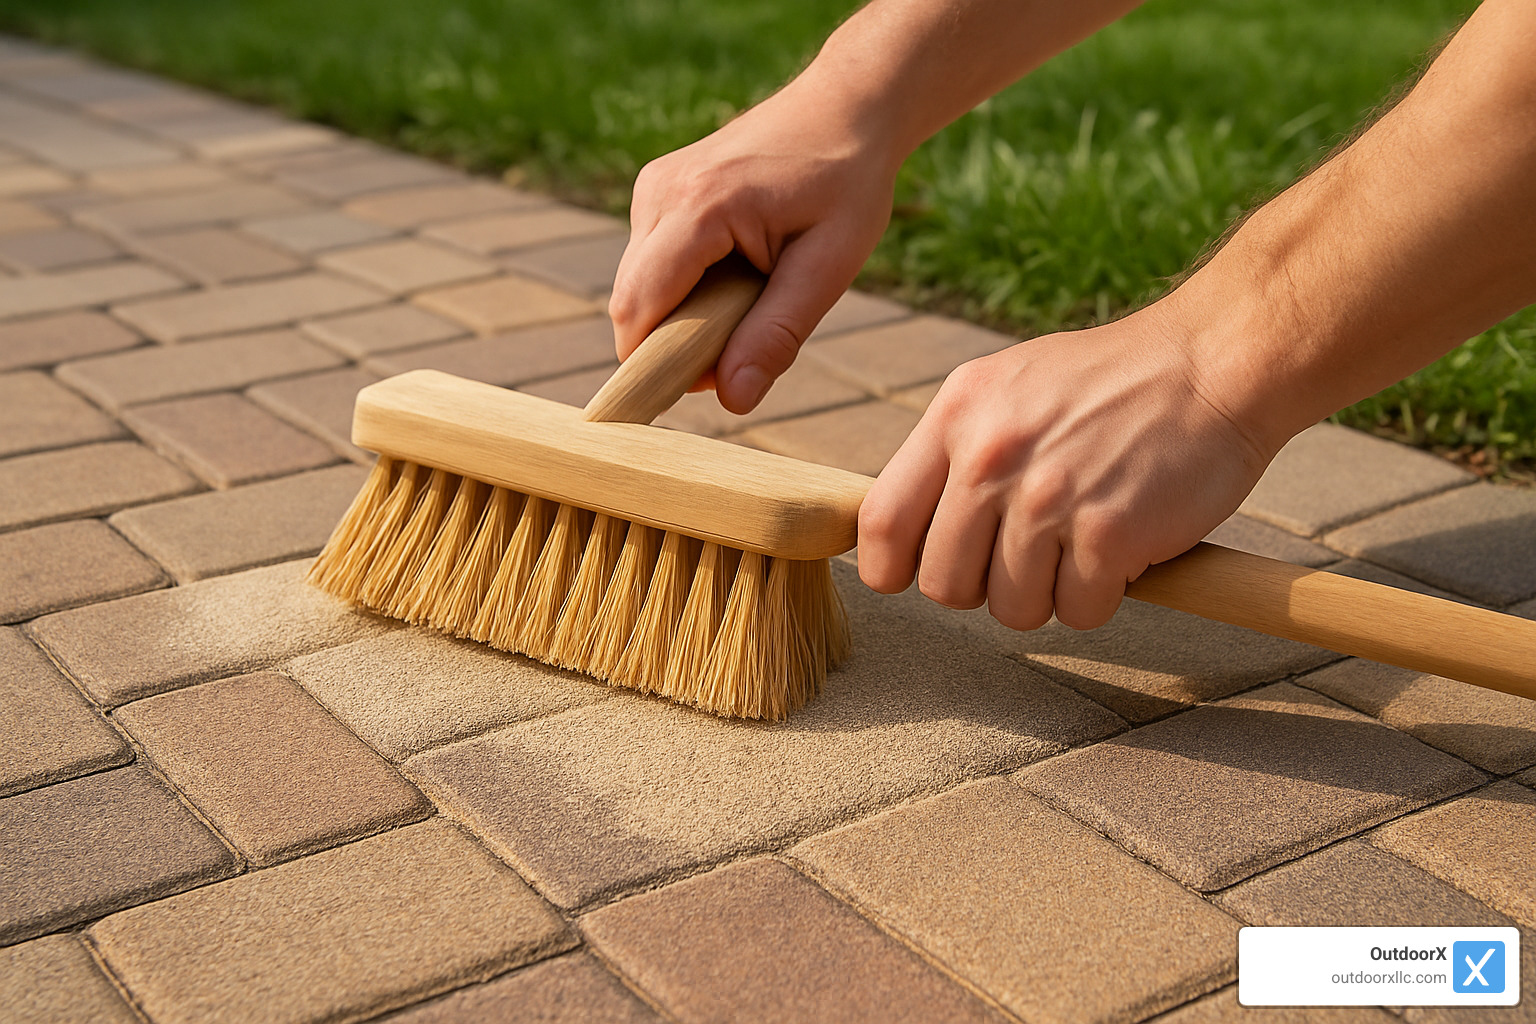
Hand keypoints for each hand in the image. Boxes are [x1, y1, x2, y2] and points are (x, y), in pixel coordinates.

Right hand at [609, 77, 898, 412]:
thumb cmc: (846, 183)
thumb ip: (777, 334)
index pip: (639, 308)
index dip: (652, 364)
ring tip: (750, 300)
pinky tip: (736, 275)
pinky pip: (651, 264)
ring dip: (682, 317)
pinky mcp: (657, 191)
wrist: (846, 108)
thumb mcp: (828, 267)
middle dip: (673, 345)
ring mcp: (652, 187)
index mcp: (699, 207)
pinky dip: (684, 289)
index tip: (696, 392)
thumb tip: (733, 401)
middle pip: (631, 304)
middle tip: (743, 351)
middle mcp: (659, 192)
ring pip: (638, 288)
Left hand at [857, 305, 1277, 629]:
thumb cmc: (1110, 383)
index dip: (892, 568)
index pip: (882, 522)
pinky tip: (1123, 548)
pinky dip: (1104, 596)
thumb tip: (902, 528)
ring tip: (1081, 543)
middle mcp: (991, 457)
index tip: (918, 573)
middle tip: (1029, 556)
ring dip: (1050, 595)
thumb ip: (953, 449)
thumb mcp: (1008, 388)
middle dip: (984, 588)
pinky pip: (1080, 612)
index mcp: (957, 416)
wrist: (1213, 362)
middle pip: (944, 583)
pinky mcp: (1108, 534)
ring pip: (1013, 609)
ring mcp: (1048, 497)